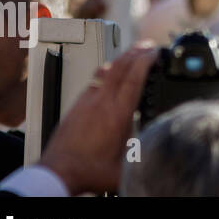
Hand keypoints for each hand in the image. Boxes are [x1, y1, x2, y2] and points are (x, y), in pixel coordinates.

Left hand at [38, 45, 157, 194]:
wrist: (58, 172)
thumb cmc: (88, 170)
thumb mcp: (126, 166)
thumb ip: (144, 154)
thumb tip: (159, 149)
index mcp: (118, 114)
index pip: (134, 78)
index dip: (146, 61)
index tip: (154, 52)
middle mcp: (102, 103)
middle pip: (121, 67)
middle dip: (136, 52)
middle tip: (147, 45)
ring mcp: (87, 102)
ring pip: (107, 70)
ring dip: (121, 58)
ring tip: (132, 52)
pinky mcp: (76, 106)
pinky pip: (93, 80)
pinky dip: (106, 69)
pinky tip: (108, 70)